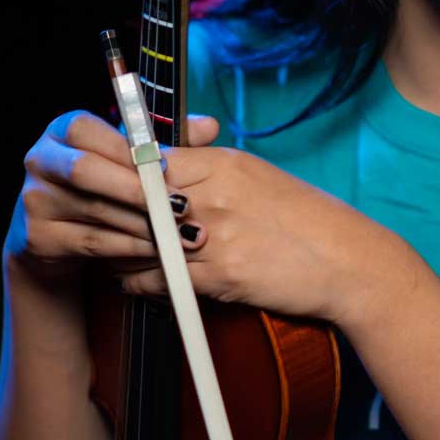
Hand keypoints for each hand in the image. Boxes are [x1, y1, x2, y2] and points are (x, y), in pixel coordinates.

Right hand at [8, 110, 216, 284]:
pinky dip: (130, 246)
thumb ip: (171, 140)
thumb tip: (210, 126)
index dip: (127, 149)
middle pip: (85, 171)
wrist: (62, 237)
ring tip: (181, 232)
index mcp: (64, 131)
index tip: (167, 167)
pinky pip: (93, 242)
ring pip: (94, 209)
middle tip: (182, 205)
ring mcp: (35, 200)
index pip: (87, 130)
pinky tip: (158, 248)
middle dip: (138, 189)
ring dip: (143, 222)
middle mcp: (41, 160)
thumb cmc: (109, 185)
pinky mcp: (38, 238)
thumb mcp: (134, 159)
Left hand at [119, 139, 389, 326]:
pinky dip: (138, 280)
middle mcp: (217, 195)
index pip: (151, 159)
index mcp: (227, 164)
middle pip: (137, 198)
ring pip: (140, 240)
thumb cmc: (309, 220)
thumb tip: (170, 169)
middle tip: (90, 217)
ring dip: (118, 248)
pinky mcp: (220, 277)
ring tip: (107, 249)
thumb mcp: (260, 177)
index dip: (120, 172)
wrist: (349, 261)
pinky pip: (159, 278)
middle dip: (109, 210)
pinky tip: (133, 278)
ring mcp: (216, 236)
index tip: (100, 179)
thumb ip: (214, 169)